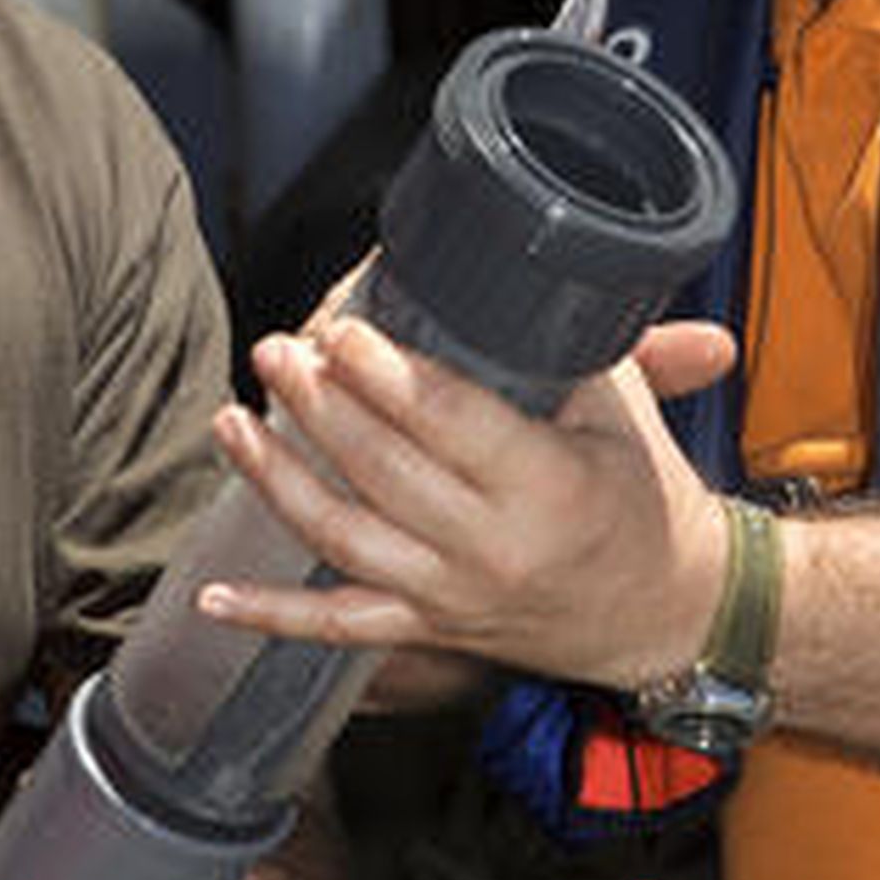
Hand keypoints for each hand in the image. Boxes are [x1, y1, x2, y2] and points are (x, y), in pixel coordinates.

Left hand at [199, 316, 736, 693]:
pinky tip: (210, 594)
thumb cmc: (644, 492)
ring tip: (234, 421)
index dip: (385, 375)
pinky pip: (338, 628)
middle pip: (383, 472)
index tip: (340, 329)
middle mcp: (494, 550)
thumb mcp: (623, 406)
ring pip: (345, 539)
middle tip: (276, 351)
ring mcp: (453, 598)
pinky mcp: (428, 631)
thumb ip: (585, 334)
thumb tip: (558, 248)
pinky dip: (271, 615)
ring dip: (279, 481)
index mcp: (550, 485)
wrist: (669, 612)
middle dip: (319, 407)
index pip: (452, 422)